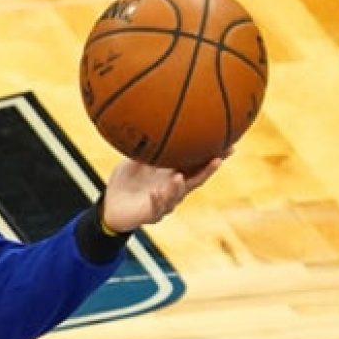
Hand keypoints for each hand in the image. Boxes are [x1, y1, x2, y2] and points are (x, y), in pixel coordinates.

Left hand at [100, 152, 225, 232]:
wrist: (109, 206)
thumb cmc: (126, 182)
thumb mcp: (135, 160)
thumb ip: (146, 146)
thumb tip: (151, 123)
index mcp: (173, 174)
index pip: (196, 163)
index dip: (212, 155)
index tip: (229, 143)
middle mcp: (174, 189)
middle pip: (196, 179)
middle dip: (208, 170)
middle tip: (219, 158)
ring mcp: (165, 203)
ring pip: (177, 196)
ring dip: (179, 187)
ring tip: (179, 176)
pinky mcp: (151, 215)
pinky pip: (157, 208)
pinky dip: (158, 200)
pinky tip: (156, 192)